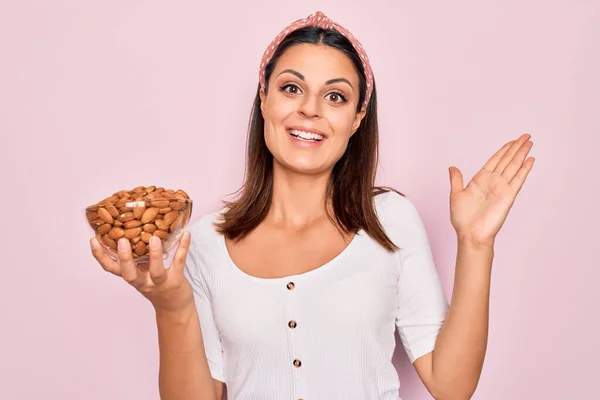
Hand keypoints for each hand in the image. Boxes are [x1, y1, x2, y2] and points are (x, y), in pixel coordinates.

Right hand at [90, 232, 193, 312]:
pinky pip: (179, 263)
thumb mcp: (142, 273)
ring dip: (154, 255)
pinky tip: (186, 234)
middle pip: (129, 274)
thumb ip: (136, 258)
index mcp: (132, 277)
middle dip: (124, 258)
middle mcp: (143, 282)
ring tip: (154, 238)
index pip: (111, 268)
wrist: (174, 307)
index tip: (93, 240)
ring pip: (156, 271)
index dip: (100, 256)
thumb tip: (130, 230)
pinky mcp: (176, 281)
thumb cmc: (156, 285)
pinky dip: (183, 248)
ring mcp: (160, 283)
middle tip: (121, 241)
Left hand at [448, 133, 534, 247]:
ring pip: (514, 166)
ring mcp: (502, 188)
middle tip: (526, 136)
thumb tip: (452, 167)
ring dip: (522, 154)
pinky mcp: (508, 196)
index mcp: (481, 179)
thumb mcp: (456, 194)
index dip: (504, 149)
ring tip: (530, 143)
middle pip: (507, 160)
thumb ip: (456, 180)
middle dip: (516, 147)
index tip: (512, 140)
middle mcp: (493, 182)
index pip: (495, 160)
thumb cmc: (462, 218)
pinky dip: (524, 170)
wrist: (470, 233)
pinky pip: (518, 180)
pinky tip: (530, 160)